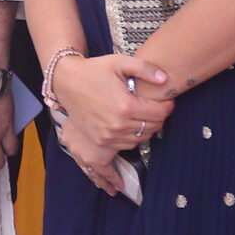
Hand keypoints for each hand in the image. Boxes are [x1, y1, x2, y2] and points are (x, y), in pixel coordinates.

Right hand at [51, 51, 173, 197]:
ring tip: (145, 124)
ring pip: (139, 141)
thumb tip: (165, 79)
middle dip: (158, 119)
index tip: (167, 103)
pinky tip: (123, 171)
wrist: (67, 82)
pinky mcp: (98, 144)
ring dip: (145, 133)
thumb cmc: (94, 70)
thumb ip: (144, 68)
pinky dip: (123, 160)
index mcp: (126, 106)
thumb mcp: (119, 63)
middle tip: (157, 112)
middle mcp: (118, 125)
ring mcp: (108, 137)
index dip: (167, 107)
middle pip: (152, 128)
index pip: (160, 113)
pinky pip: (117, 156)